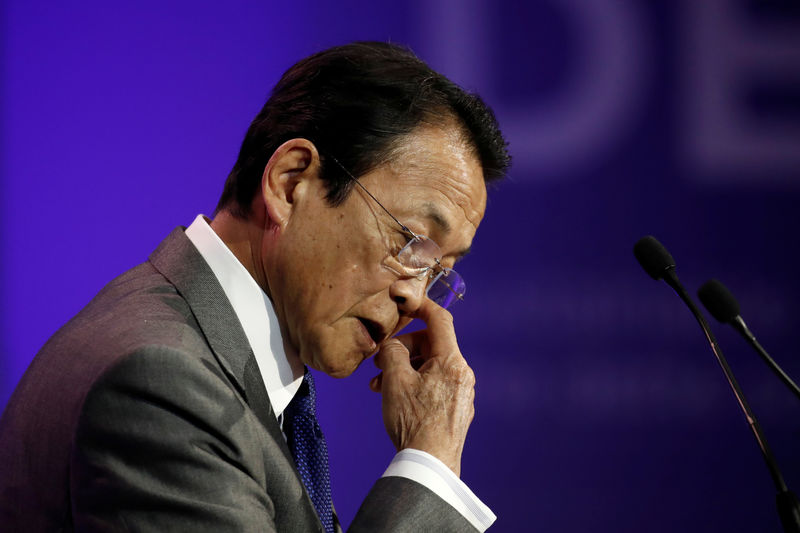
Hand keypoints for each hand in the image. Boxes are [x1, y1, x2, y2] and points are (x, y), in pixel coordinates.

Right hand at [370, 299, 474, 476]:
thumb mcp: (395, 380)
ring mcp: (461, 393)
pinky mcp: (456, 409)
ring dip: (403, 369)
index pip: (440, 320)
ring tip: (378, 385)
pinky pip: (434, 385)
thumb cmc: (413, 422)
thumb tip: (392, 345)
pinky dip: (414, 384)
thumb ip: (392, 352)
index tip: (405, 304)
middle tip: (379, 360)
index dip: (421, 307)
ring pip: (430, 367)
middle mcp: (462, 374)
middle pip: (431, 346)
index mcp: (451, 362)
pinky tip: (394, 398)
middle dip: (402, 349)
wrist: (430, 464)